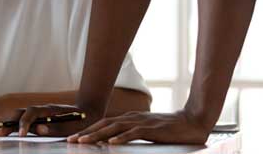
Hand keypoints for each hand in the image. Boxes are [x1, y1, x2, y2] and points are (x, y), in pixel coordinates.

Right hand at [0, 104, 94, 137]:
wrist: (86, 111)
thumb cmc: (79, 120)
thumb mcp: (71, 125)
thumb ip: (55, 127)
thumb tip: (40, 129)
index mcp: (47, 109)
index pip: (31, 113)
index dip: (25, 124)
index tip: (22, 135)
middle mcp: (39, 110)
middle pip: (18, 115)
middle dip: (7, 125)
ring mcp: (36, 114)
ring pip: (17, 118)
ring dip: (5, 126)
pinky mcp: (35, 120)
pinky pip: (20, 123)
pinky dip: (10, 127)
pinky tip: (0, 132)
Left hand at [67, 110, 210, 144]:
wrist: (191, 122)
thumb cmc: (167, 129)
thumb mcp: (145, 129)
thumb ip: (130, 133)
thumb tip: (113, 140)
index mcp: (128, 118)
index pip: (104, 124)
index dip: (88, 130)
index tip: (74, 138)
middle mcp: (131, 118)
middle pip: (104, 125)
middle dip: (86, 133)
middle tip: (71, 141)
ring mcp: (141, 123)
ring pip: (114, 128)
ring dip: (97, 135)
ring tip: (84, 142)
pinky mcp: (151, 129)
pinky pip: (133, 134)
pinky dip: (121, 138)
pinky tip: (111, 143)